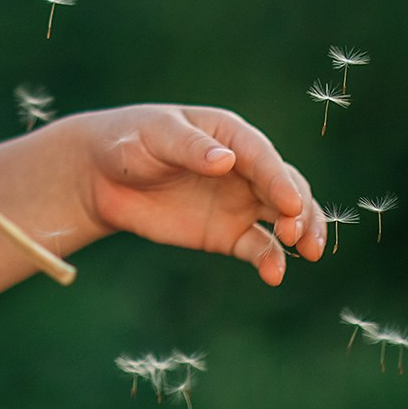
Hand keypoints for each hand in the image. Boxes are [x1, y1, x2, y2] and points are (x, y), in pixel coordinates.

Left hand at [71, 105, 326, 283]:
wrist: (103, 177)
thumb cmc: (129, 142)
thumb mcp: (154, 137)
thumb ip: (188, 147)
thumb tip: (225, 160)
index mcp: (229, 135)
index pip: (263, 157)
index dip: (279, 180)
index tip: (291, 204)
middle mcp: (243, 168)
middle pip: (285, 186)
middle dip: (299, 209)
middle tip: (296, 234)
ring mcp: (239, 201)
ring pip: (283, 216)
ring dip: (300, 232)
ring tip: (304, 252)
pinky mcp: (227, 233)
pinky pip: (258, 246)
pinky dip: (271, 259)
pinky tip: (274, 274)